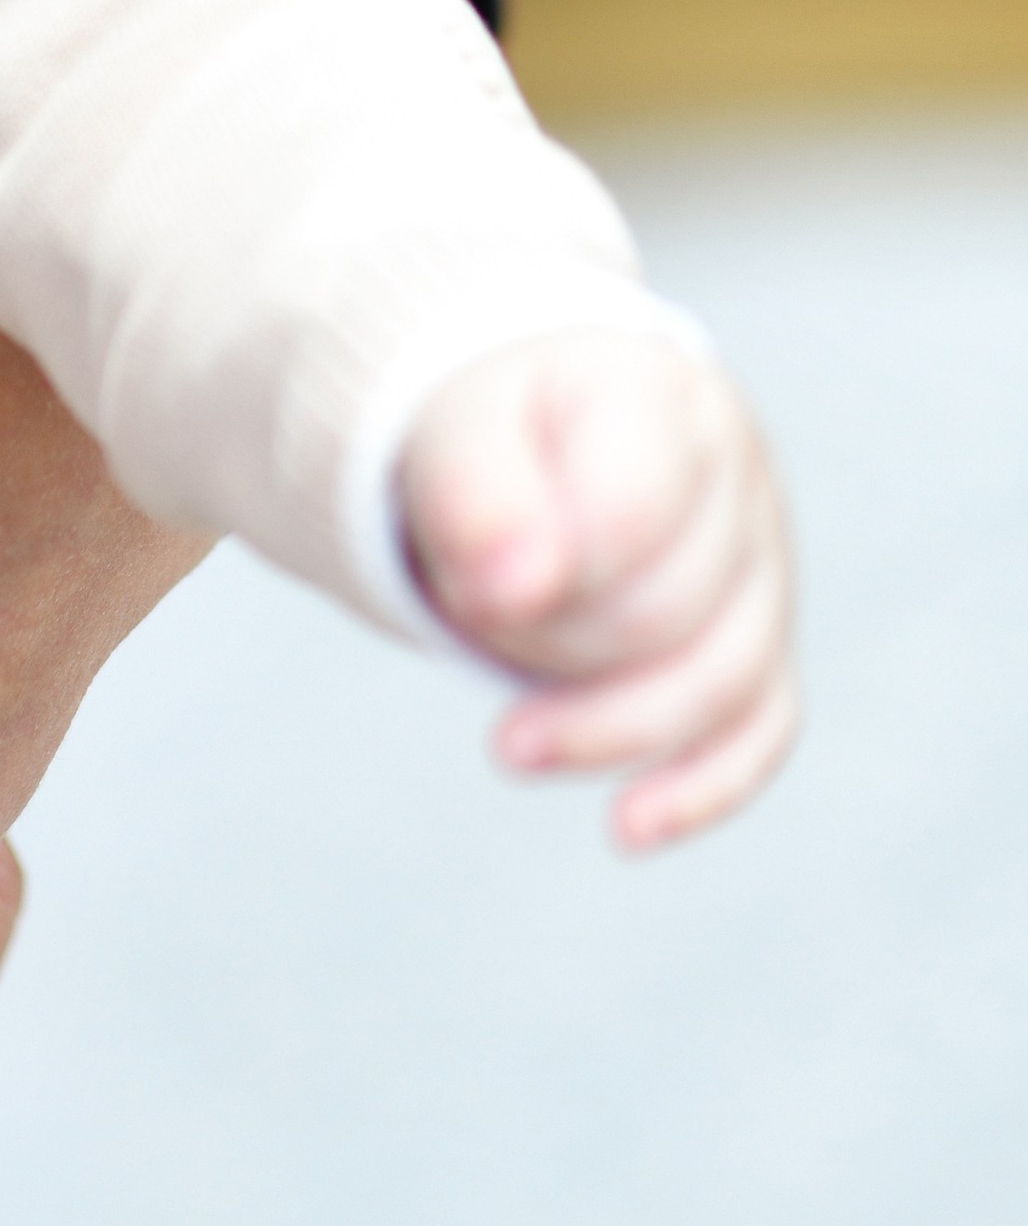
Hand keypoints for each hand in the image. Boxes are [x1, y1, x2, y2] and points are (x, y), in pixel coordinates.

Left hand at [400, 327, 796, 848]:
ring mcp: (764, 563)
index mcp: (659, 398)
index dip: (543, 579)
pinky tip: (628, 827)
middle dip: (553, 640)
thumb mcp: (460, 432)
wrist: (536, 423)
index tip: (463, 590)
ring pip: (722, 678)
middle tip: (469, 615)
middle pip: (667, 608)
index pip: (630, 516)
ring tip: (509, 745)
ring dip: (607, 725)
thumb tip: (512, 586)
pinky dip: (702, 785)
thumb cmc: (499, 428)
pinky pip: (763, 725)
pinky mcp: (761, 640)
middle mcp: (738, 476)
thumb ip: (475, 492)